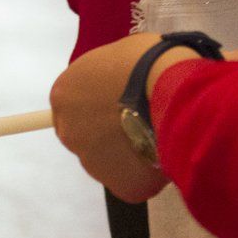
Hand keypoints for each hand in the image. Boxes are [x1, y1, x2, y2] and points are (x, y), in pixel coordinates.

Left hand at [51, 35, 169, 202]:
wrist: (173, 91)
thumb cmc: (148, 61)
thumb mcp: (118, 53)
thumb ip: (108, 75)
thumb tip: (118, 84)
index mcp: (64, 95)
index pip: (75, 106)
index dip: (100, 104)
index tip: (121, 102)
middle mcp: (69, 131)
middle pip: (87, 136)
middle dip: (110, 131)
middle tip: (141, 118)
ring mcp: (91, 162)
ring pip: (109, 161)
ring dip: (129, 150)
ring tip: (159, 134)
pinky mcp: (120, 185)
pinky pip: (132, 179)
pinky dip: (146, 170)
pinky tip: (165, 152)